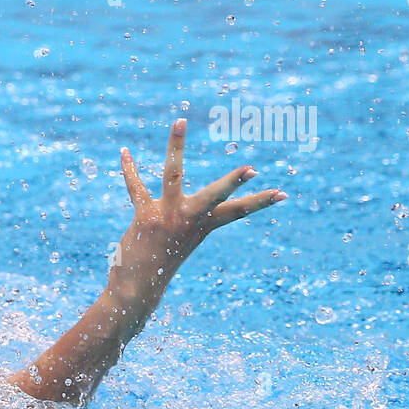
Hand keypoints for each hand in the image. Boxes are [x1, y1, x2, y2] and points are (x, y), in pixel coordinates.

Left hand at [110, 118, 285, 299]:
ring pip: (174, 176)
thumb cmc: (162, 262)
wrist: (139, 287)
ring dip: (176, 147)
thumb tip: (198, 212)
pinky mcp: (145, 216)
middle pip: (215, 196)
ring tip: (180, 121)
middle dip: (232, 182)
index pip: (237, 212)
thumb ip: (191, 220)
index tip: (284, 194)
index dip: (260, 203)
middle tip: (252, 169)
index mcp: (203, 226)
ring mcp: (167, 217)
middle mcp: (189, 220)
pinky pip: (136, 186)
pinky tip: (124, 152)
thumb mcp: (183, 239)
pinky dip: (129, 168)